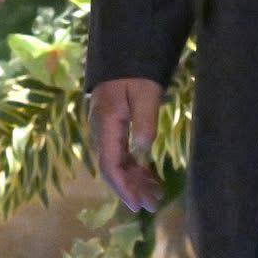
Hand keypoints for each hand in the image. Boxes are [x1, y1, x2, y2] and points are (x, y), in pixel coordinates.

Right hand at [89, 77, 165, 212]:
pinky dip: (135, 167)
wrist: (125, 52)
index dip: (123, 187)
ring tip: (156, 195)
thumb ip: (145, 119)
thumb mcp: (146, 92)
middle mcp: (101, 130)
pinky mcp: (114, 127)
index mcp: (105, 123)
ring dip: (135, 180)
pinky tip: (149, 177)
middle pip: (113, 168)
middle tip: (154, 205)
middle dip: (132, 189)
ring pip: (118, 163)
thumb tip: (144, 148)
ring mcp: (106, 129)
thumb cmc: (136, 71)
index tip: (138, 205)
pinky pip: (121, 153)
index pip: (110, 164)